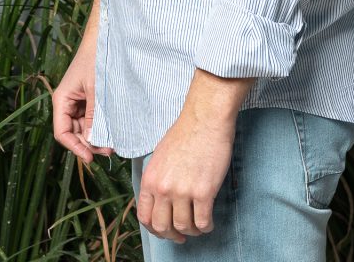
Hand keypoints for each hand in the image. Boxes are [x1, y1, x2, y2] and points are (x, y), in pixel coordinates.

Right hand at [52, 0, 113, 162]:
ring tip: (112, 142)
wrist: (105, 37)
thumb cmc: (97, 59)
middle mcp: (68, 102)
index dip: (75, 147)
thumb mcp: (96, 90)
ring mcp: (79, 101)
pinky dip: (101, 124)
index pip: (62, 133)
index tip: (91, 158)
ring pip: (84, 127)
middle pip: (74, 132)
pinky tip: (112, 129)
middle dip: (89, 143)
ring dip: (96, 136)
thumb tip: (94, 142)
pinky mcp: (90, 98)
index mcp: (62, 100)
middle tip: (108, 150)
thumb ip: (94, 116)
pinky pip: (92, 117)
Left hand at [136, 69, 252, 242]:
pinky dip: (206, 227)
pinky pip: (203, 222)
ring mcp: (183, 191)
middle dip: (172, 235)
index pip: (144, 216)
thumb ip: (157, 179)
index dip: (155, 229)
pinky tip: (209, 222)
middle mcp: (163, 188)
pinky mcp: (204, 192)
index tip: (165, 230)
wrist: (206, 118)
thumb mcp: (160, 156)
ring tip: (198, 225)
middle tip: (181, 234)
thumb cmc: (186, 132)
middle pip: (162, 227)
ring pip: (184, 227)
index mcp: (150, 178)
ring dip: (192, 231)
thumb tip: (160, 200)